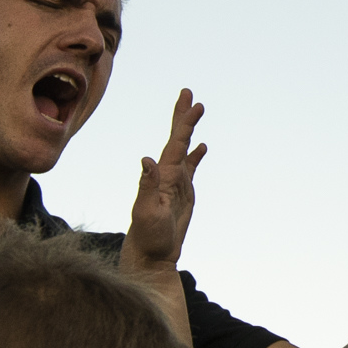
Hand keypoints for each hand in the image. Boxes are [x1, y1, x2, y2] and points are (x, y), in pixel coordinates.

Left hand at [121, 90, 207, 275]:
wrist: (150, 255)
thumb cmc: (148, 236)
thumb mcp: (147, 212)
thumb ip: (147, 186)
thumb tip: (146, 159)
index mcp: (163, 176)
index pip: (175, 143)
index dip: (184, 122)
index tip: (193, 104)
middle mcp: (168, 174)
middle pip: (176, 139)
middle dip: (182, 116)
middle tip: (187, 92)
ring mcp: (175, 183)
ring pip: (184, 149)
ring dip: (188, 130)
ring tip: (195, 111)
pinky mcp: (182, 193)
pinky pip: (190, 168)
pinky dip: (195, 155)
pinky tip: (202, 147)